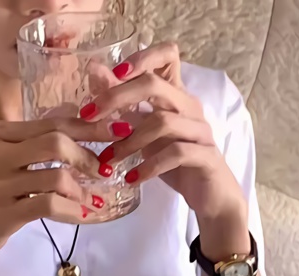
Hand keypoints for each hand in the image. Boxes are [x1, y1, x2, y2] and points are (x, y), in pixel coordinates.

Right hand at [0, 118, 118, 262]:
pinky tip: (81, 214)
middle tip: (104, 169)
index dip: (88, 126)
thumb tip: (77, 127)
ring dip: (81, 189)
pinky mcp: (5, 213)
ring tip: (92, 198)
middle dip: (87, 156)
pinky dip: (71, 210)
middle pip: (56, 143)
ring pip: (55, 176)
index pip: (51, 123)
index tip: (115, 130)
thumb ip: (29, 144)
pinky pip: (48, 205)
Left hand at [80, 43, 248, 231]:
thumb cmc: (175, 164)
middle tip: (88, 116)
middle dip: (116, 98)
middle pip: (154, 85)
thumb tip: (94, 75)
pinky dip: (148, 167)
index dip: (140, 58)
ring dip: (128, 141)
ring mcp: (200, 131)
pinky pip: (175, 154)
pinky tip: (131, 179)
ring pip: (162, 122)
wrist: (210, 197)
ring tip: (108, 159)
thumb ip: (124, 109)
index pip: (167, 55)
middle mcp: (190, 107)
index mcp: (176, 97)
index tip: (111, 75)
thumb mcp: (144, 135)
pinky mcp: (205, 157)